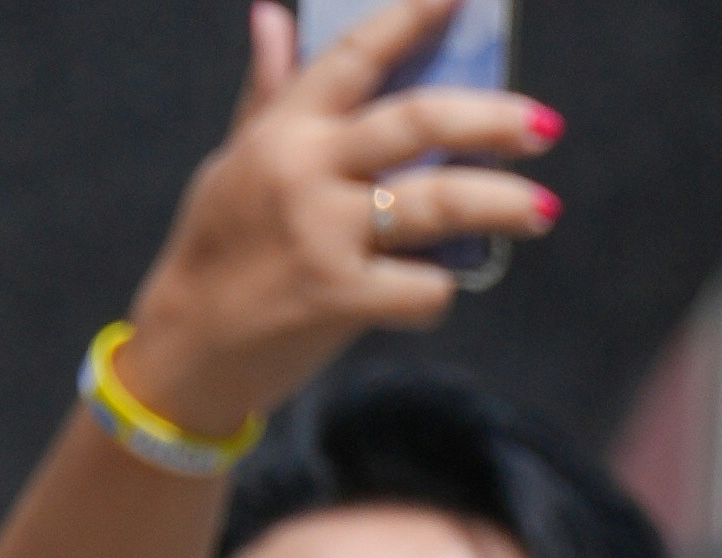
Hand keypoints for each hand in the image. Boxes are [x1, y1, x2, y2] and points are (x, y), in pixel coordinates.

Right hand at [127, 0, 558, 447]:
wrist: (178, 360)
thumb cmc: (213, 255)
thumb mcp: (232, 164)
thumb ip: (268, 92)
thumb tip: (273, 15)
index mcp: (285, 129)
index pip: (361, 52)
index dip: (417, 15)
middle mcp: (307, 171)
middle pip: (421, 120)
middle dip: (493, 119)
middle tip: (543, 125)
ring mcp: (323, 236)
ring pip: (438, 201)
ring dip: (502, 203)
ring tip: (542, 209)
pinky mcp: (336, 300)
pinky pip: (417, 286)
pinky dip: (438, 292)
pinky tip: (437, 293)